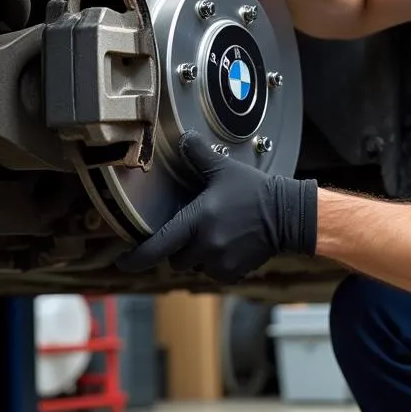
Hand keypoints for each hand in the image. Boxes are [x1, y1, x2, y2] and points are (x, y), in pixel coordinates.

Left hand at [116, 130, 318, 283]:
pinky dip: (215, 264)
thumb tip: (183, 137)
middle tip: (194, 230)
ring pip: (194, 267)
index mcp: (197, 220)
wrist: (287, 214)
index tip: (123, 262)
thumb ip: (198, 154)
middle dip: (179, 248)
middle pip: (175, 258)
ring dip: (198, 256)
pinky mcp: (233, 272)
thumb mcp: (223, 169)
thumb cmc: (254, 191)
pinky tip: (229, 245)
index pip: (157, 245)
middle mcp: (205, 245)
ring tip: (216, 236)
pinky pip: (213, 273)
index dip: (136, 257)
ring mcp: (219, 262)